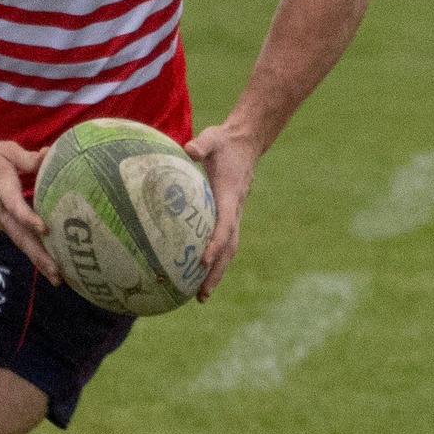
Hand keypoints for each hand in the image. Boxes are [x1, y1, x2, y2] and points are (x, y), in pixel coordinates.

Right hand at [0, 134, 58, 283]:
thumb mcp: (5, 151)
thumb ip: (29, 158)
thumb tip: (51, 155)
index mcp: (1, 189)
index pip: (15, 207)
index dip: (29, 218)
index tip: (45, 229)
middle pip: (20, 237)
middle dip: (39, 256)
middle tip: (58, 275)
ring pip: (19, 241)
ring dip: (37, 258)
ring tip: (56, 277)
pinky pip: (16, 237)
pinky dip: (31, 250)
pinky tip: (46, 259)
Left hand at [185, 118, 260, 299]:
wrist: (245, 142)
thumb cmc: (224, 142)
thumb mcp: (212, 138)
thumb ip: (201, 144)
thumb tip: (188, 149)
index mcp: (229, 195)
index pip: (224, 224)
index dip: (215, 243)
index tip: (203, 261)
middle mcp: (234, 209)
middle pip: (229, 247)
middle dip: (217, 272)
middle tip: (201, 295)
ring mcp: (234, 213)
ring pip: (228, 249)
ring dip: (217, 272)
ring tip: (200, 295)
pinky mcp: (229, 214)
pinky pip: (223, 241)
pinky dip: (214, 259)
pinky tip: (197, 272)